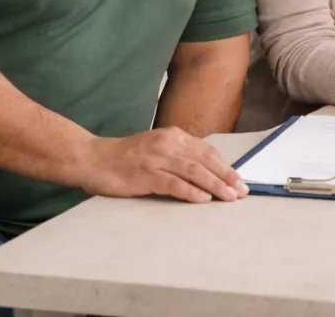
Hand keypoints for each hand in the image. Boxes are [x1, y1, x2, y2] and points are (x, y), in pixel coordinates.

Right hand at [80, 127, 248, 203]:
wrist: (92, 158)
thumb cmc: (126, 158)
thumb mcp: (157, 149)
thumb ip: (179, 156)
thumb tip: (208, 172)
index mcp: (174, 135)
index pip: (207, 151)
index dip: (225, 166)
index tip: (239, 179)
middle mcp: (168, 143)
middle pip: (205, 160)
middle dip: (226, 176)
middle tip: (242, 190)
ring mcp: (156, 158)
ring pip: (193, 171)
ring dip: (215, 185)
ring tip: (229, 197)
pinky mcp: (145, 174)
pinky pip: (173, 183)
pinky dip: (190, 191)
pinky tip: (203, 199)